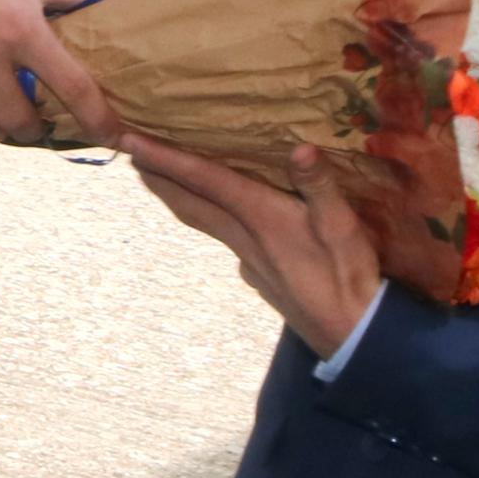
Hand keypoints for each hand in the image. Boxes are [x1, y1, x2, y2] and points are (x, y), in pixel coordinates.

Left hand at [123, 136, 381, 357]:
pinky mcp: (259, 275)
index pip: (203, 180)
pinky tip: (219, 217)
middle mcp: (243, 237)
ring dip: (176, 196)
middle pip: (189, 203)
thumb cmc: (348, 277)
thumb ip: (319, 186)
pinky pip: (223, 238)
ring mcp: (248, 259)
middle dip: (157, 176)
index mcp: (259, 217)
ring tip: (158, 177)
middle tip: (127, 152)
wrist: (351, 335)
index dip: (165, 158)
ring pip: (202, 220)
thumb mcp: (343, 227)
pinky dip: (207, 217)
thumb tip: (300, 148)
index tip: (128, 142)